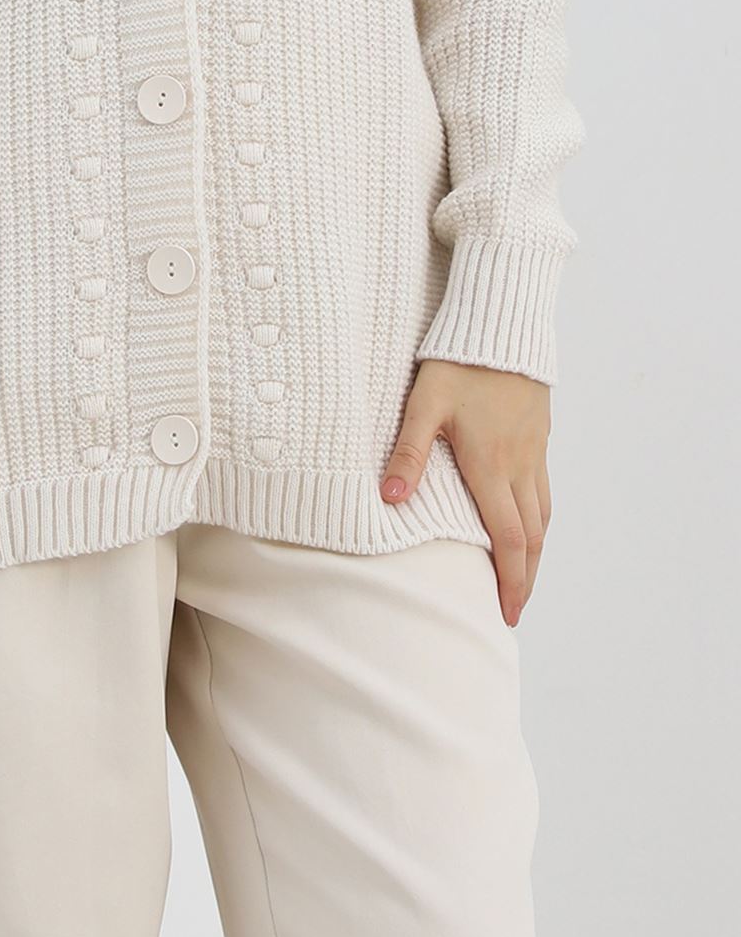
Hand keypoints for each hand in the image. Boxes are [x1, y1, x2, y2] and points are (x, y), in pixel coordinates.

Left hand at [379, 361, 550, 626]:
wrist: (502, 323)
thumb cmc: (458, 361)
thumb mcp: (424, 403)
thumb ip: (408, 451)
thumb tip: (391, 498)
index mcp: (491, 464)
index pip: (508, 539)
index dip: (509, 581)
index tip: (505, 613)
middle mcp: (520, 464)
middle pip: (532, 537)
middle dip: (524, 578)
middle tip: (513, 609)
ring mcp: (534, 450)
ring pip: (543, 514)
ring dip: (534, 551)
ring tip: (521, 576)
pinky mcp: (539, 434)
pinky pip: (544, 489)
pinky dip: (539, 519)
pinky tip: (526, 522)